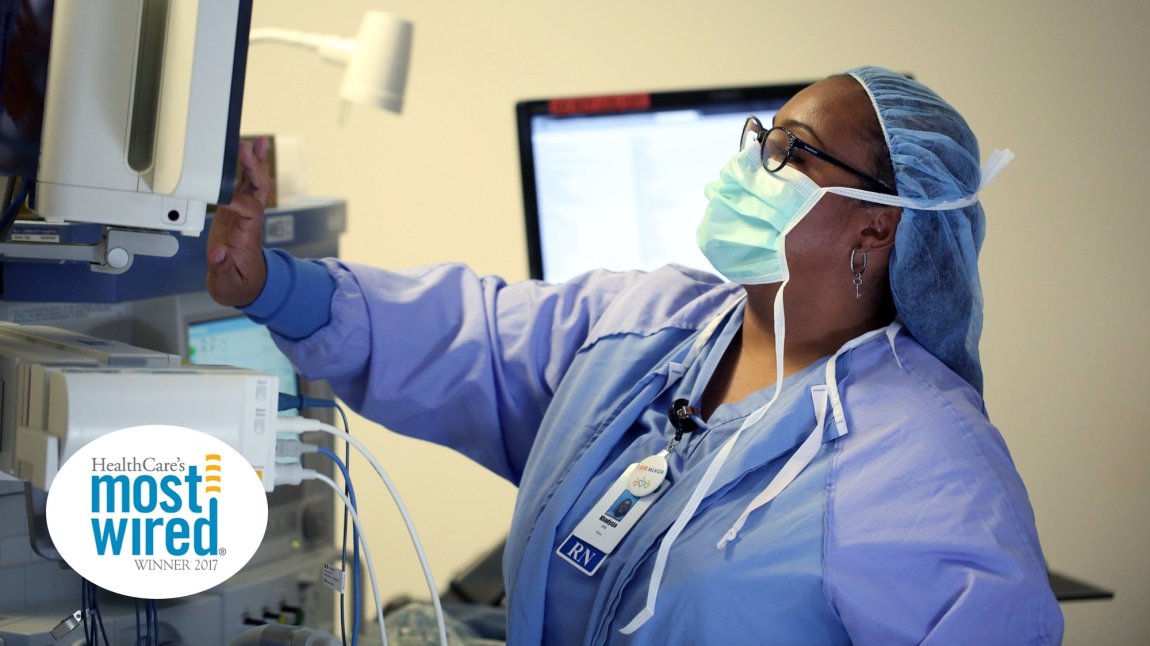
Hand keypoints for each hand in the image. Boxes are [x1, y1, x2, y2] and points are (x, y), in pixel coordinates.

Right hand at [207, 138, 271, 306]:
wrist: (244, 284)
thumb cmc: (237, 283)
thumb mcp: (227, 284)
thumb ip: (222, 269)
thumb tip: (218, 254)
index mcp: (247, 236)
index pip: (249, 211)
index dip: (238, 202)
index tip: (224, 197)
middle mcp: (248, 221)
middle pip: (258, 191)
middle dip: (254, 169)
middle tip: (249, 148)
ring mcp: (243, 214)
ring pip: (254, 184)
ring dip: (255, 162)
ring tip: (257, 141)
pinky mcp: (235, 211)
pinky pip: (244, 185)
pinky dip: (245, 168)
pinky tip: (246, 151)